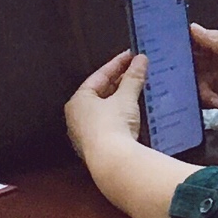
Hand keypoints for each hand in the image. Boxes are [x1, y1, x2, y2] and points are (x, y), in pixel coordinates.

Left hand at [65, 49, 148, 173]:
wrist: (112, 162)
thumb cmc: (112, 125)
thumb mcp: (125, 98)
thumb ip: (133, 77)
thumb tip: (141, 60)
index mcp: (78, 100)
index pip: (99, 76)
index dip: (117, 64)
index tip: (131, 55)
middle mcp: (77, 116)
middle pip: (100, 93)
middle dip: (119, 81)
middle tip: (136, 70)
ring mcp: (85, 133)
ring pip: (104, 109)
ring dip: (120, 98)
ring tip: (137, 88)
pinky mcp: (97, 146)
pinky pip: (108, 123)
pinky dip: (120, 114)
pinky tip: (133, 111)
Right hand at [188, 23, 217, 135]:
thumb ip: (215, 42)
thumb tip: (193, 27)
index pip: (199, 38)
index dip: (183, 43)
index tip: (167, 50)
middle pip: (193, 60)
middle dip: (187, 69)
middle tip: (180, 76)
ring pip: (195, 80)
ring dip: (200, 88)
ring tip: (213, 96)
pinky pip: (201, 96)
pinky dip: (205, 99)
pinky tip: (217, 103)